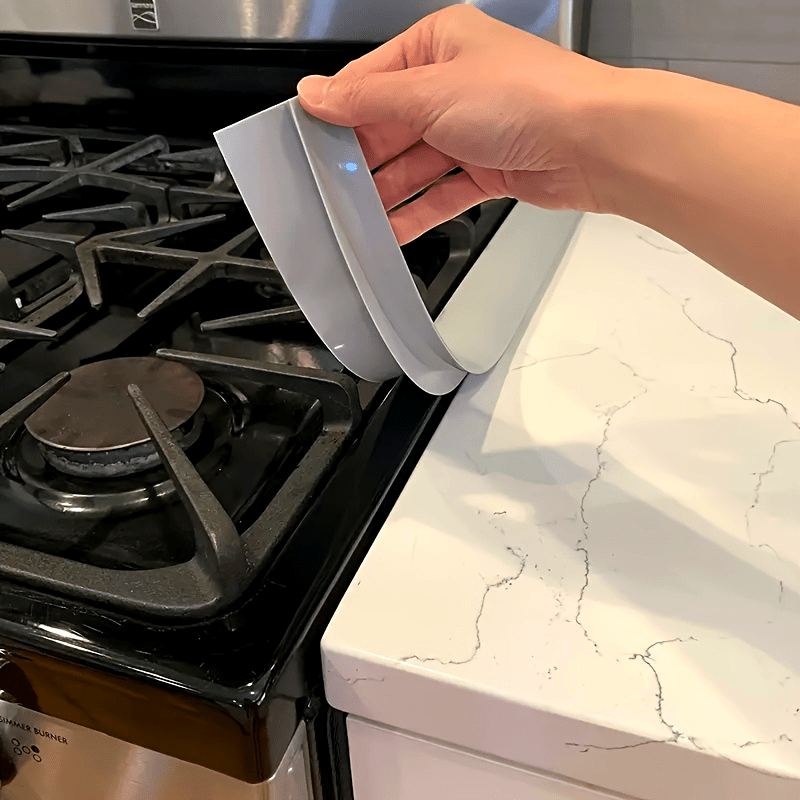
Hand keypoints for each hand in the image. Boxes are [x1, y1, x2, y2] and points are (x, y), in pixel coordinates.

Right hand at [297, 6, 614, 242]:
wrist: (593, 143)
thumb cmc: (529, 98)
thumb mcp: (430, 93)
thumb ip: (367, 99)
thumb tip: (316, 92)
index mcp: (439, 46)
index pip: (371, 79)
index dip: (339, 112)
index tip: (309, 141)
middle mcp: (455, 85)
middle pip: (390, 127)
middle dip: (363, 160)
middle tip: (331, 188)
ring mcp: (472, 130)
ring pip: (414, 165)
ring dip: (388, 192)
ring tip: (357, 217)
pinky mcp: (488, 170)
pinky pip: (441, 193)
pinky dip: (418, 211)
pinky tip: (393, 229)